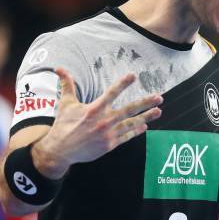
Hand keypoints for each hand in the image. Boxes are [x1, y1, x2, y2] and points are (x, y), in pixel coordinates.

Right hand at [34, 68, 162, 177]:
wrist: (60, 151)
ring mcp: (108, 134)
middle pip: (129, 110)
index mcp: (94, 109)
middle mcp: (104, 121)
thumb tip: (59, 68)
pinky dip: (136, 131)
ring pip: (131, 124)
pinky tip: (145, 126)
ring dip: (146, 117)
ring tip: (158, 111)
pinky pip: (126, 136)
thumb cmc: (63, 125)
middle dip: (146, 103)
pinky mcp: (109, 145)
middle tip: (159, 97)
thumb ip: (67, 85)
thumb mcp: (66, 104)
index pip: (111, 93)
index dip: (123, 84)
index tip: (133, 76)